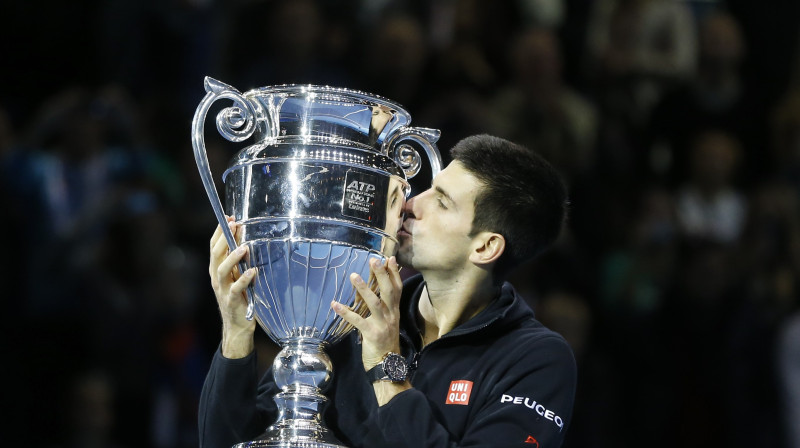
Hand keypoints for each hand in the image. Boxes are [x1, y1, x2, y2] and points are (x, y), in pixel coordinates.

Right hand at [209, 216, 256, 357]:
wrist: (237, 326)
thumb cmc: (240, 298)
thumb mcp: (237, 276)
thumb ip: (239, 261)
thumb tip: (245, 238)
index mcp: (217, 270)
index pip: (214, 247)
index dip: (219, 232)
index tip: (229, 217)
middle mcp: (217, 278)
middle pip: (215, 255)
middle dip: (223, 238)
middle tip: (234, 225)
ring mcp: (223, 290)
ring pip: (222, 270)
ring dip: (233, 257)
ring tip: (244, 247)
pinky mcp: (232, 301)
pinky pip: (236, 289)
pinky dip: (244, 279)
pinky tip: (252, 272)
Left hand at [332, 256, 402, 369]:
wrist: (386, 364)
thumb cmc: (384, 340)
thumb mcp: (388, 321)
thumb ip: (384, 306)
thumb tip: (376, 289)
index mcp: (395, 311)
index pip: (397, 288)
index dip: (394, 273)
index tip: (388, 258)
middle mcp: (391, 315)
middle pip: (388, 292)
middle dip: (382, 275)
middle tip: (374, 261)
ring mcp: (382, 325)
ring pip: (375, 303)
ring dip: (364, 289)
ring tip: (354, 276)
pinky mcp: (371, 334)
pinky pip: (357, 321)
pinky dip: (346, 312)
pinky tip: (335, 304)